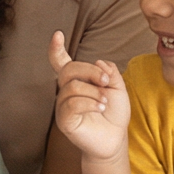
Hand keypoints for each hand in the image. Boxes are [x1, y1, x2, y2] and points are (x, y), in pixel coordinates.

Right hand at [48, 31, 129, 162]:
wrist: (115, 138)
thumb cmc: (114, 113)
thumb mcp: (117, 87)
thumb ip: (109, 72)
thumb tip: (99, 62)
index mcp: (77, 81)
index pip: (61, 63)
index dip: (56, 49)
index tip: (58, 34)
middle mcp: (66, 91)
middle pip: (69, 70)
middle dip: (90, 71)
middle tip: (105, 82)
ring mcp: (63, 106)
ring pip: (72, 87)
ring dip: (93, 92)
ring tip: (104, 102)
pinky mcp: (64, 120)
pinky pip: (71, 104)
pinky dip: (89, 103)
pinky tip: (99, 107)